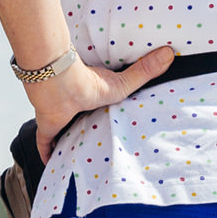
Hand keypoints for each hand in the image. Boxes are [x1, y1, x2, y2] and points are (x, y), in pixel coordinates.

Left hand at [28, 46, 177, 154]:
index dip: (98, 113)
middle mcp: (73, 109)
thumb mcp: (122, 83)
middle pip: (77, 121)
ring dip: (66, 141)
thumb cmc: (89, 80)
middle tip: (90, 145)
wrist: (60, 82)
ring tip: (74, 157)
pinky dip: (47, 154)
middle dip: (81, 129)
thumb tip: (170, 52)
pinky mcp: (47, 127)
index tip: (105, 122)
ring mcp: (59, 118)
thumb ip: (144, 71)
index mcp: (90, 98)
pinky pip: (45, 145)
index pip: (95, 108)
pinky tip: (51, 165)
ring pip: (61, 132)